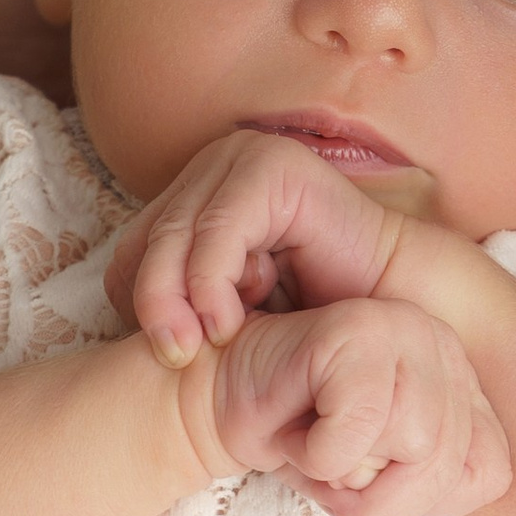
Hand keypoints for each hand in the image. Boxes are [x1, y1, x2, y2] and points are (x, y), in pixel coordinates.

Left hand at [109, 129, 408, 361]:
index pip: (132, 250)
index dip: (137, 304)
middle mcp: (211, 168)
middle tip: (174, 357)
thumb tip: (121, 327)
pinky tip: (230, 323)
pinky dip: (213, 282)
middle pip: (146, 240)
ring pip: (176, 235)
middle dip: (153, 306)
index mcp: (194, 196)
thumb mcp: (229, 310)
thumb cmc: (314, 314)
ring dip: (182, 299)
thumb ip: (181, 304)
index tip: (171, 353)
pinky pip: (219, 229)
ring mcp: (241, 158)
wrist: (393, 304)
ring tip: (204, 345)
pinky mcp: (271, 166)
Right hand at [198, 298, 510, 515]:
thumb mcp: (377, 482)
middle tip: (327, 457)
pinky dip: (317, 453)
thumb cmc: (296, 438)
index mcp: (461, 382)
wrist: (215, 404)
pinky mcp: (359, 329)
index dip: (421, 499)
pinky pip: (359, 429)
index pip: (488, 473)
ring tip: (312, 433)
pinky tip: (295, 421)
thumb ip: (431, 484)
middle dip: (375, 493)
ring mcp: (406, 328)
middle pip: (445, 468)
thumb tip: (442, 474)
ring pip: (412, 447)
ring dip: (341, 468)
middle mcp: (444, 345)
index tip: (369, 471)